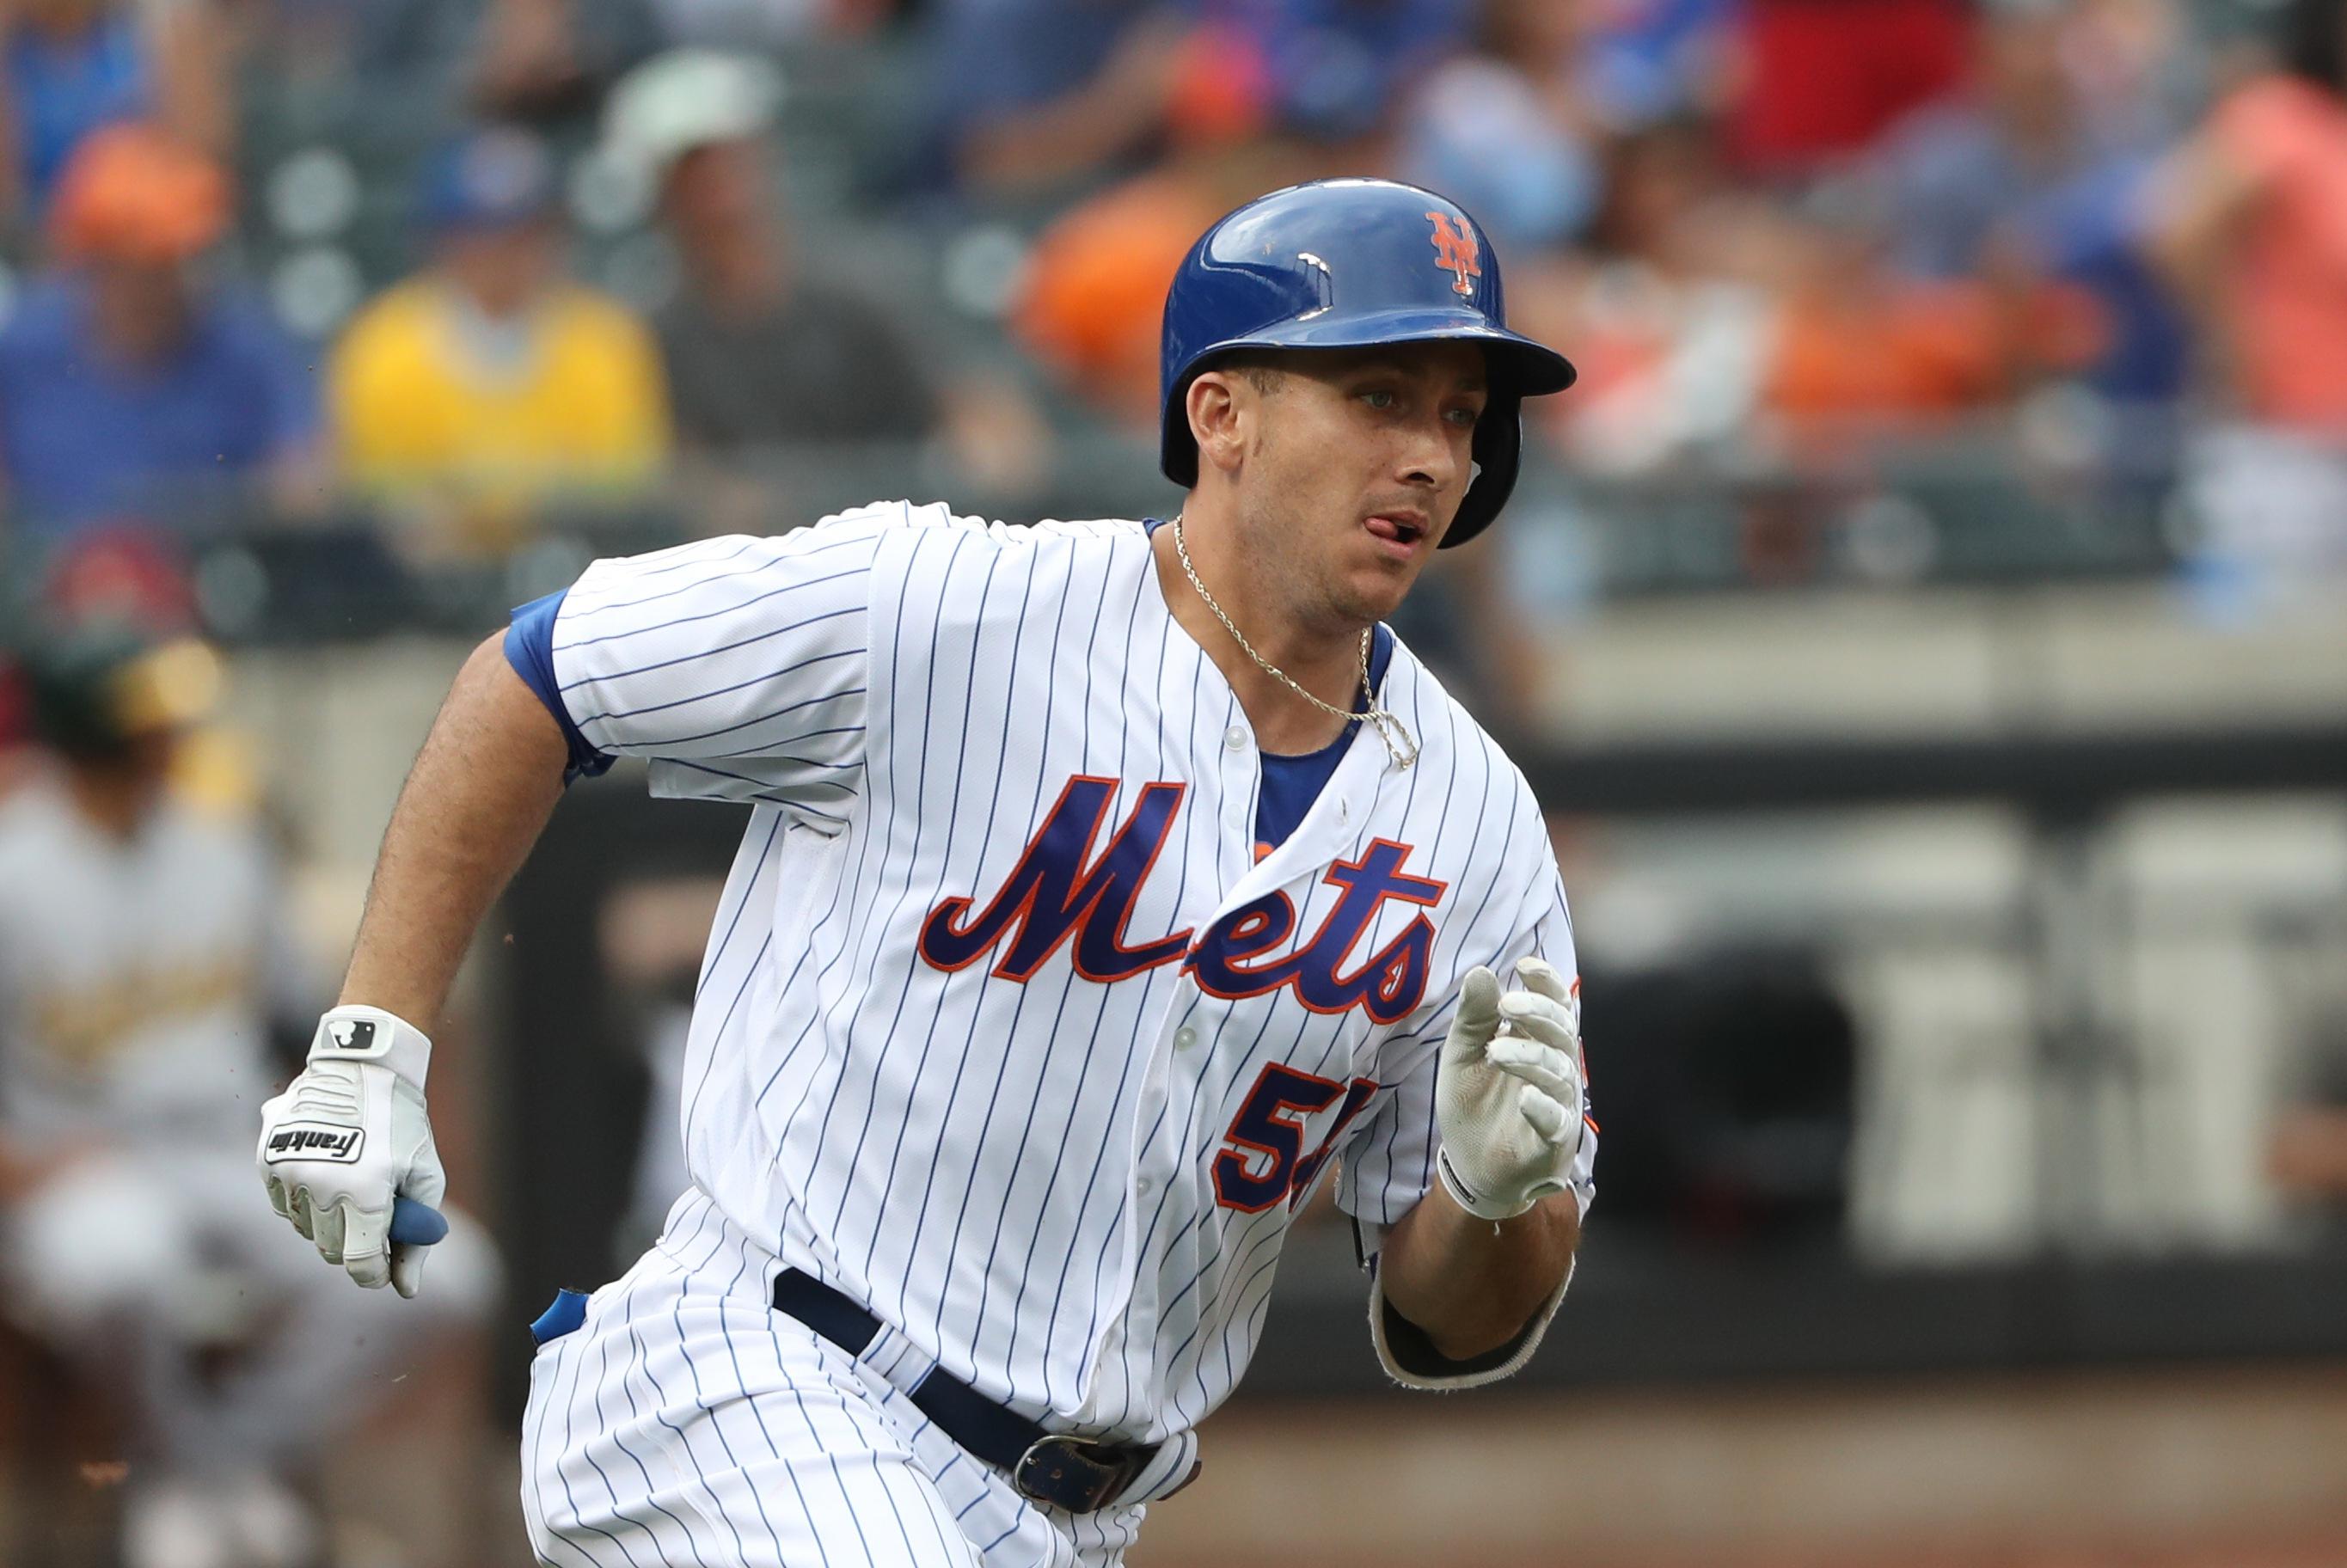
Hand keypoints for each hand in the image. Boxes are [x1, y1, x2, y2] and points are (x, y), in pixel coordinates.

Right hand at [256, 1007, 444, 1296]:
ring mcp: (289, 1172)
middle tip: (374, 1217)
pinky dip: (304, 1201)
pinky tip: (326, 1171)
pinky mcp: (267, 1160)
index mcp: (366, 1192)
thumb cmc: (403, 1125)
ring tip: (351, 1183)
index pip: (360, 1263)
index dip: (374, 1272)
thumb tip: (406, 1291)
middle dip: (355, 1243)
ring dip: (329, 1221)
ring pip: (305, 1229)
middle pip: (332, 1250)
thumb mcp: (424, 1178)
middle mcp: (322, 1186)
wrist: (363, 1067)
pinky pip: (283, 1205)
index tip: (382, 1269)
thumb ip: (416, 1239)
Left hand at [1434, 957, 1584, 1221]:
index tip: (1524, 966)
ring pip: (1557, 1072)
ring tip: (1496, 1051)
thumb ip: (1474, 1017)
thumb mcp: (1463, 1055)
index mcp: (1534, 1041)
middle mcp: (1554, 1067)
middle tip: (1508, 1004)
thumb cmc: (1474, 1103)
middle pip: (1560, 1031)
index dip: (1546, 983)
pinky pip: (1556, 1121)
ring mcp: (1558, 1103)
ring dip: (1528, 1057)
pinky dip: (1543, 1108)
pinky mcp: (1553, 1140)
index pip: (1553, 1004)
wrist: (1471, 1165)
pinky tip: (1526, 1098)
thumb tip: (1481, 971)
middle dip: (1537, 1013)